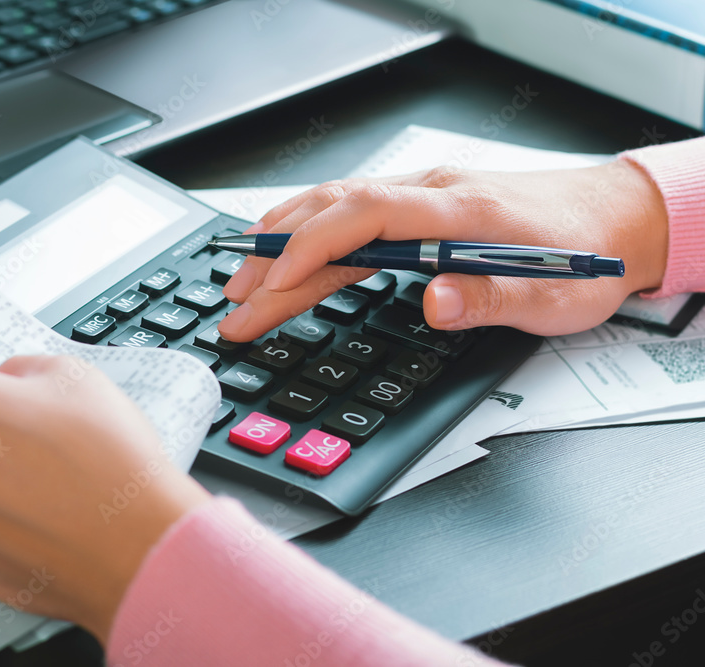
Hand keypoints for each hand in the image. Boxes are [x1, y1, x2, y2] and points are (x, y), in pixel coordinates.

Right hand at [217, 160, 667, 341]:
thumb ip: (494, 300)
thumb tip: (435, 303)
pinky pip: (346, 218)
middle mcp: (429, 194)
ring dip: (280, 246)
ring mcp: (419, 199)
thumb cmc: (585, 255)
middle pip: (331, 212)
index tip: (272, 287)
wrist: (614, 218)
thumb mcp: (557, 295)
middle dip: (274, 258)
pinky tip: (284, 261)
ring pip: (330, 210)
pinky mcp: (416, 211)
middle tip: (234, 305)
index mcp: (457, 209)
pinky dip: (306, 240)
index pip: (363, 215)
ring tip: (241, 287)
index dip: (310, 247)